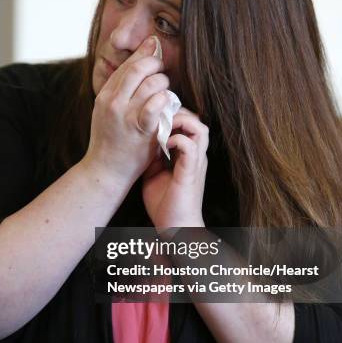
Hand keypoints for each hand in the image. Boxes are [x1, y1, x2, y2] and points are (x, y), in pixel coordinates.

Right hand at [84, 36, 170, 187]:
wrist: (105, 171)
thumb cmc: (111, 140)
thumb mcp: (106, 111)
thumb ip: (119, 89)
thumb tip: (137, 64)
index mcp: (105, 95)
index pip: (127, 65)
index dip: (144, 54)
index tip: (155, 48)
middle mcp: (113, 102)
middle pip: (140, 68)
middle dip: (156, 64)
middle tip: (163, 71)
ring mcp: (126, 115)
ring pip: (153, 83)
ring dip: (165, 84)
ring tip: (166, 93)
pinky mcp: (140, 129)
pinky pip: (157, 104)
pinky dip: (165, 100)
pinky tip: (167, 104)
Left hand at [142, 107, 208, 231]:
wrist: (174, 228)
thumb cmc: (165, 204)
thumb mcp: (154, 173)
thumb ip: (152, 156)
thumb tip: (142, 140)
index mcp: (188, 156)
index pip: (188, 124)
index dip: (173, 116)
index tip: (154, 117)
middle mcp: (196, 156)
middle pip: (196, 120)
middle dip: (178, 114)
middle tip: (159, 118)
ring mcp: (195, 163)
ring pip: (199, 128)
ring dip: (180, 123)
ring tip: (164, 128)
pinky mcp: (190, 172)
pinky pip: (190, 146)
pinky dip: (177, 139)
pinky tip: (165, 144)